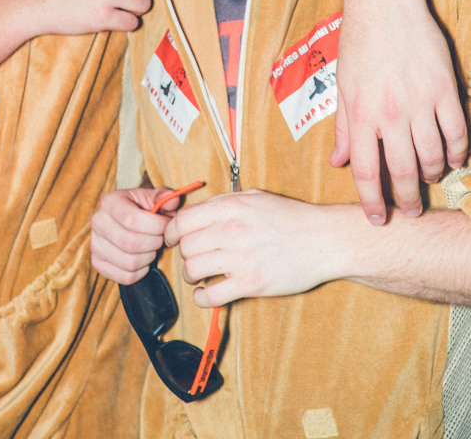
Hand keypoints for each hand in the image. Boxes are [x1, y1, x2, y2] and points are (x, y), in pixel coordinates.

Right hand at [90, 187, 178, 283]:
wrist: (122, 219)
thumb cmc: (140, 208)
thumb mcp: (150, 197)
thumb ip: (163, 197)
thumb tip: (173, 201)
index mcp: (110, 202)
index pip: (131, 220)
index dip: (155, 226)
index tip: (166, 225)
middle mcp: (98, 223)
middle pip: (130, 243)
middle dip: (154, 243)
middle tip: (161, 238)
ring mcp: (95, 245)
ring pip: (129, 262)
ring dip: (149, 257)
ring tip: (152, 247)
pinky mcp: (98, 263)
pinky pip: (125, 277)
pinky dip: (141, 272)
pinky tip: (144, 259)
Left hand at [164, 190, 338, 305]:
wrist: (324, 240)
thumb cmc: (289, 217)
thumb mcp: (253, 196)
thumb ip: (222, 202)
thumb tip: (193, 212)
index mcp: (230, 207)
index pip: (182, 221)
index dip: (171, 232)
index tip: (172, 239)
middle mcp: (232, 231)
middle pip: (185, 247)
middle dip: (184, 253)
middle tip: (192, 257)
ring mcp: (241, 258)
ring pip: (193, 270)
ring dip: (191, 275)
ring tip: (199, 274)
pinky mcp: (251, 284)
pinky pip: (211, 296)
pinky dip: (202, 298)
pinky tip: (207, 292)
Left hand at [333, 0, 466, 224]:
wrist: (384, 3)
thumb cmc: (358, 43)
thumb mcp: (342, 86)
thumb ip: (344, 128)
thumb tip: (337, 162)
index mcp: (360, 114)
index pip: (366, 171)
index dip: (372, 201)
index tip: (378, 220)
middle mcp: (390, 113)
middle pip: (403, 171)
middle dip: (407, 198)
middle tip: (411, 212)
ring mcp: (420, 101)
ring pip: (433, 156)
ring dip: (432, 175)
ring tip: (428, 182)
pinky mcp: (445, 89)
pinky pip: (457, 131)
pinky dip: (458, 151)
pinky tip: (453, 160)